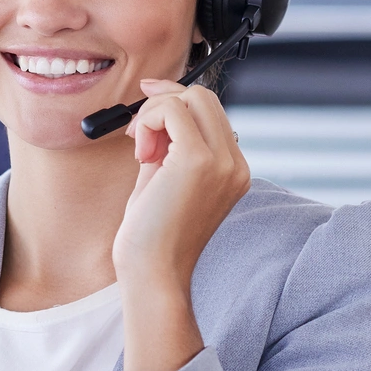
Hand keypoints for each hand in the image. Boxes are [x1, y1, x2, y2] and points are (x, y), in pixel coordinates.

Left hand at [112, 79, 250, 285]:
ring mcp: (222, 162)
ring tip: (140, 153)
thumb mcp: (163, 179)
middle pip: (203, 97)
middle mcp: (235, 164)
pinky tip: (140, 155)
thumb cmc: (150, 235)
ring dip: (153, 114)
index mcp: (232, 170)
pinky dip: (148, 121)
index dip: (173, 104)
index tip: (143, 114)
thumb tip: (157, 106)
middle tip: (136, 136)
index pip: (210, 113)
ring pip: (190, 97)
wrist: (152, 272)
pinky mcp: (199, 161)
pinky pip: (172, 110)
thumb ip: (168, 144)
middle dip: (162, 104)